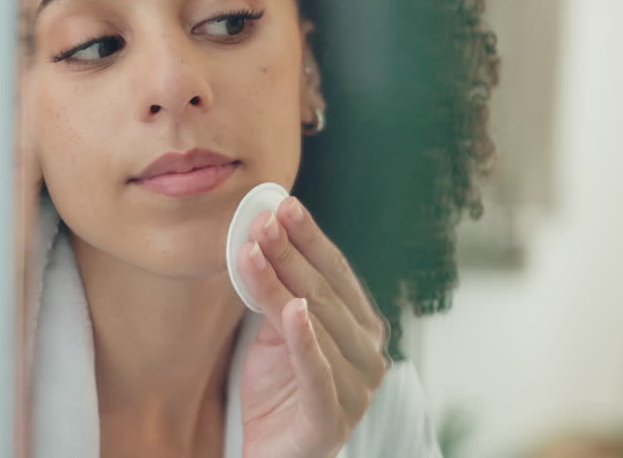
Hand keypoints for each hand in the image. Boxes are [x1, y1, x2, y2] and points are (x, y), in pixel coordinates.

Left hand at [236, 196, 390, 457]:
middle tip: (262, 218)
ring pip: (316, 323)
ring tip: (253, 250)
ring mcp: (357, 386)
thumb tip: (261, 235)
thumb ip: (279, 294)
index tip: (282, 204)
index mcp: (363, 327)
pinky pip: (317, 371)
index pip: (336, 273)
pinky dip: (305, 339)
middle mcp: (370, 353)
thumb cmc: (281, 392)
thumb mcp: (278, 334)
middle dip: (291, 251)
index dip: (310, 238)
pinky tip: (293, 309)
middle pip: (325, 292)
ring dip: (282, 282)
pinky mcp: (333, 417)